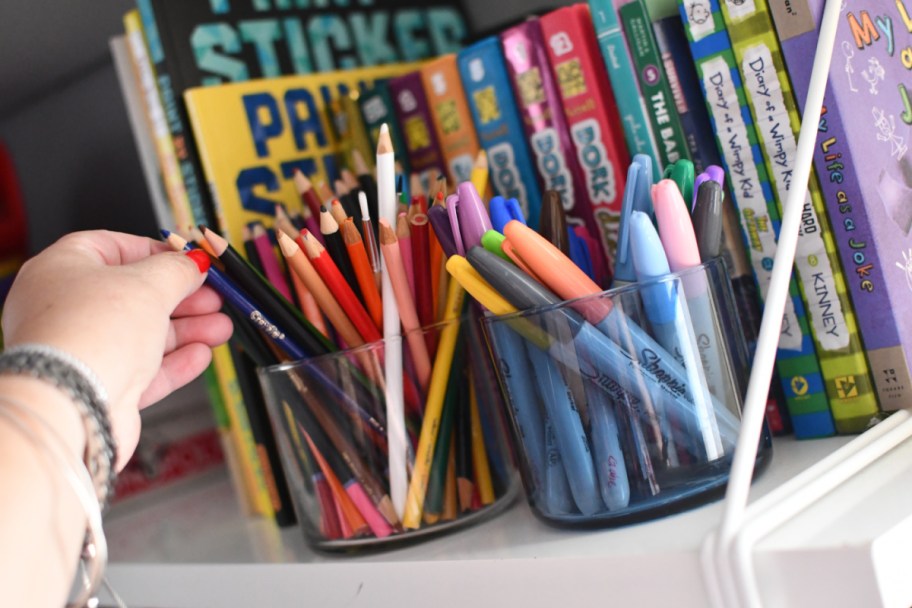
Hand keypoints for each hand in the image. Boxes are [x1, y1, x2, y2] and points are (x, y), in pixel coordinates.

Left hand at [1, 230, 232, 467]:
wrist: (69, 404)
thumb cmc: (89, 334)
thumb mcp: (147, 284)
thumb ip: (178, 270)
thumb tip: (193, 263)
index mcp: (62, 270)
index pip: (113, 248)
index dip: (157, 252)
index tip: (189, 261)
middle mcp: (66, 309)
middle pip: (135, 295)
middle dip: (182, 298)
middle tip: (212, 297)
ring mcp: (82, 350)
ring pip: (143, 335)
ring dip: (186, 331)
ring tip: (219, 328)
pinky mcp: (99, 386)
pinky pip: (142, 369)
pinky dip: (173, 362)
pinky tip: (200, 355)